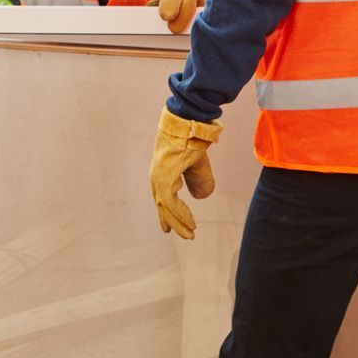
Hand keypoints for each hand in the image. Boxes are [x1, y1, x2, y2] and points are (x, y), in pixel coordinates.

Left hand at [149, 107, 222, 240]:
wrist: (190, 122)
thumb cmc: (193, 138)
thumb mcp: (196, 162)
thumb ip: (197, 177)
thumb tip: (200, 194)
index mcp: (163, 171)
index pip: (162, 197)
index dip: (168, 213)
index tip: (170, 228)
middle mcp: (157, 175)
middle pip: (162, 205)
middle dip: (173, 221)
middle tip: (186, 235)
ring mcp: (159, 176)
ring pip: (165, 207)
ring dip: (179, 222)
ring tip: (190, 234)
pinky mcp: (164, 177)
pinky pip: (170, 203)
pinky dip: (180, 215)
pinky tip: (190, 224)